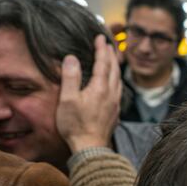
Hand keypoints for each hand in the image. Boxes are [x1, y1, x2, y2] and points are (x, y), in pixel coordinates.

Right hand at [56, 34, 121, 152]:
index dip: (101, 49)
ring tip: (112, 60)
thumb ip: (71, 77)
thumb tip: (72, 58)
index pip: (103, 62)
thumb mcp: (67, 99)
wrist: (90, 148)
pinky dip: (116, 80)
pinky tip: (112, 84)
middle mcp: (111, 94)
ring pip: (118, 80)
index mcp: (100, 88)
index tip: (100, 37)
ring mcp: (115, 104)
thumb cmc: (76, 125)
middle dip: (111, 55)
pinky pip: (118, 90)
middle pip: (114, 69)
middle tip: (107, 44)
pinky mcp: (115, 113)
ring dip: (115, 67)